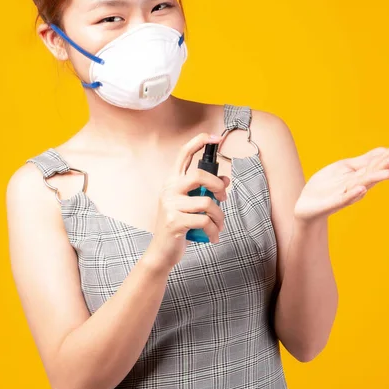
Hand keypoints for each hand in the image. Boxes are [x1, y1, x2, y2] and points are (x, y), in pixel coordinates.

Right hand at [147, 132, 230, 270]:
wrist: (162, 251)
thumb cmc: (179, 225)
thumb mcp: (191, 205)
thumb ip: (205, 190)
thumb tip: (226, 178)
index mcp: (172, 181)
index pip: (184, 154)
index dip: (199, 142)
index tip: (215, 137)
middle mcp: (169, 189)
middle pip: (199, 175)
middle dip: (218, 186)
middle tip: (223, 198)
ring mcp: (170, 205)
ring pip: (207, 202)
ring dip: (219, 216)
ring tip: (218, 225)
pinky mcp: (174, 221)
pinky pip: (204, 221)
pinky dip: (214, 230)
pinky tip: (213, 236)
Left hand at [294, 140, 388, 221]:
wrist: (307, 205)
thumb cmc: (327, 185)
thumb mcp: (346, 167)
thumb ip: (364, 161)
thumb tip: (385, 149)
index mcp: (360, 175)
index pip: (377, 162)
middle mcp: (357, 184)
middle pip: (374, 172)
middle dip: (388, 165)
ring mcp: (346, 194)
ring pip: (363, 185)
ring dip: (376, 179)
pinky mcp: (333, 203)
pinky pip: (344, 198)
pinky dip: (353, 194)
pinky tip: (361, 189)